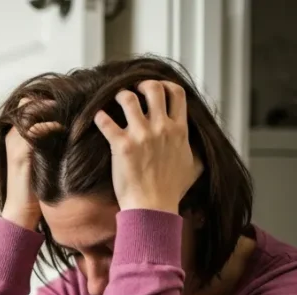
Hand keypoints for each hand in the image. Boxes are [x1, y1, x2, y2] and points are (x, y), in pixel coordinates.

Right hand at [1, 99, 60, 229]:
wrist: (21, 210)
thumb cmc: (34, 187)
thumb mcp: (41, 159)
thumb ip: (47, 143)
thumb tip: (68, 128)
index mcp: (16, 136)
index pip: (28, 105)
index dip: (46, 100)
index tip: (68, 99)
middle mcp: (12, 137)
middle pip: (28, 104)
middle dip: (50, 101)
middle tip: (72, 99)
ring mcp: (14, 145)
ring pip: (29, 113)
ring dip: (50, 109)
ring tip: (71, 109)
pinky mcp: (20, 155)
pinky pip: (33, 131)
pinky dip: (50, 126)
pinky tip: (64, 128)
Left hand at [93, 80, 202, 213]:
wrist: (153, 207)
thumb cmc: (172, 191)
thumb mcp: (194, 167)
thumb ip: (195, 150)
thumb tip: (198, 144)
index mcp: (179, 130)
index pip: (177, 93)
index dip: (165, 85)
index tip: (157, 88)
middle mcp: (161, 128)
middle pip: (153, 89)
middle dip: (142, 84)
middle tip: (134, 91)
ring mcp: (141, 136)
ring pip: (129, 99)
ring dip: (120, 96)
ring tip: (115, 101)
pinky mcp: (121, 146)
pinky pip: (106, 121)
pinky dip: (99, 117)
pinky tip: (98, 118)